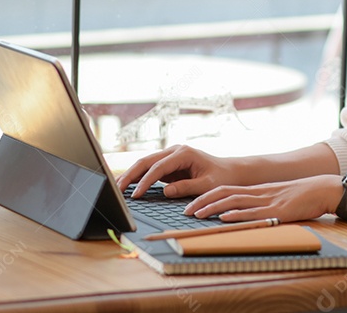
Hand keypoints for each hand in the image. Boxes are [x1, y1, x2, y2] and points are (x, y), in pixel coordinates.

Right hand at [115, 145, 241, 198]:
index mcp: (184, 153)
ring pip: (144, 164)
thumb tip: (166, 192)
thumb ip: (188, 188)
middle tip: (117, 190)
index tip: (136, 195)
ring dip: (130, 175)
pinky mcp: (168, 164)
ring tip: (116, 188)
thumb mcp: (207, 185)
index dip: (145, 182)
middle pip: (146, 161)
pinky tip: (127, 186)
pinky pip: (149, 170)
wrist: (229, 172)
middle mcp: (174, 151)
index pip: (158, 168)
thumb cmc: (221, 178)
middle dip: (130, 175)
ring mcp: (170, 157)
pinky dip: (137, 177)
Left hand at [183, 175, 342, 223]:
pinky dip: (238, 215)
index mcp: (256, 190)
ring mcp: (267, 201)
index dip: (205, 196)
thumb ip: (259, 205)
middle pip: (223, 193)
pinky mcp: (277, 211)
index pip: (224, 190)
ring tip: (196, 214)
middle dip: (202, 202)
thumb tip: (241, 214)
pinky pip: (254, 213)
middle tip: (185, 211)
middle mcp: (257, 194)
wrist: (323, 189)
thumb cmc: (301, 197)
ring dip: (213, 208)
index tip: (190, 204)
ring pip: (234, 202)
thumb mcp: (276, 199)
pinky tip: (225, 218)